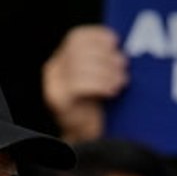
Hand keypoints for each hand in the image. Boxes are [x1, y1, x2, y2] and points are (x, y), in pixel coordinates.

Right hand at [41, 25, 127, 141]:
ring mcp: (53, 85)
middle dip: (105, 56)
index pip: (76, 36)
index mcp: (62, 59)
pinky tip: (111, 91)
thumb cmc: (98, 106)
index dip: (98, 36)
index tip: (115, 42)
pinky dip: (99, 84)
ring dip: (106, 71)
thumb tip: (120, 48)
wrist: (87, 140)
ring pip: (80, 66)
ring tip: (121, 81)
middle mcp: (53, 69)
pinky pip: (78, 84)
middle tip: (123, 65)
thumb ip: (102, 60)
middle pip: (79, 49)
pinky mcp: (57, 100)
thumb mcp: (99, 77)